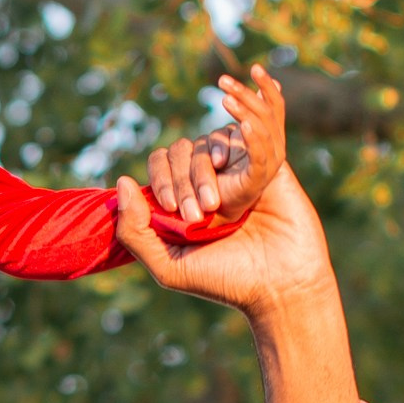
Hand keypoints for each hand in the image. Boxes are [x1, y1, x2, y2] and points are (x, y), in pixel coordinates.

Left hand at [112, 73, 360, 402]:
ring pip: (215, 138)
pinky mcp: (271, 165)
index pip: (161, 163)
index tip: (173, 210)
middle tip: (202, 215)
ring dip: (210, 155)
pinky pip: (257, 129)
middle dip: (187, 179)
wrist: (280, 289)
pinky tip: (240, 119)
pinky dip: (253, 113)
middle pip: (185, 150)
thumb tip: (123, 180)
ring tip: (220, 201)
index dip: (161, 178)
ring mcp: (239, 170)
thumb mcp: (167, 267)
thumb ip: (133, 232)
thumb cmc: (227, 282)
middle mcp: (209, 181)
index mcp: (183, 200)